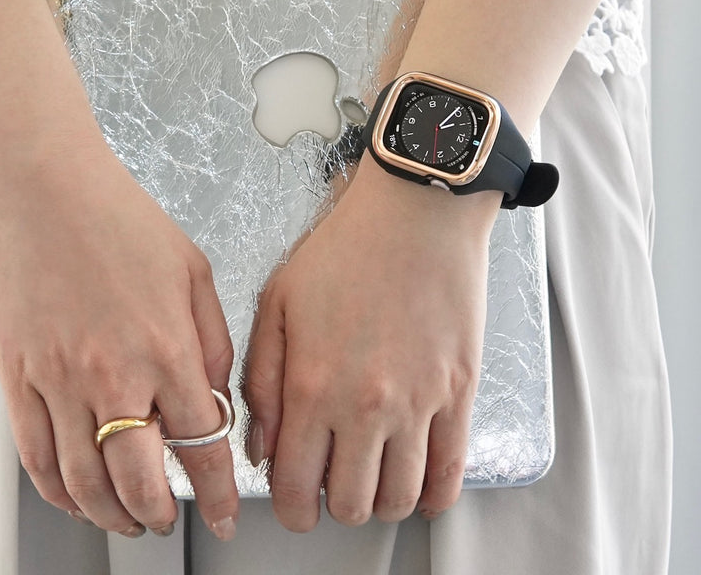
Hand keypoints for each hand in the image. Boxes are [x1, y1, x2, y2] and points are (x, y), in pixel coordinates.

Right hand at [0, 134, 238, 539]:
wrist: (47, 190)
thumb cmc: (122, 222)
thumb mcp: (194, 272)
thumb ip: (212, 340)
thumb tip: (212, 394)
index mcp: (167, 348)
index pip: (202, 444)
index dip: (219, 491)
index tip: (223, 514)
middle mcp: (115, 376)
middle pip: (142, 481)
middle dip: (164, 515)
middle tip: (172, 521)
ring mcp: (60, 382)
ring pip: (86, 483)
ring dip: (113, 515)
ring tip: (131, 520)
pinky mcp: (19, 379)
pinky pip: (36, 458)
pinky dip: (59, 492)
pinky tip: (77, 497)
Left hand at [244, 156, 498, 530]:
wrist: (416, 213)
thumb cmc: (346, 249)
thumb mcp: (278, 303)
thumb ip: (261, 381)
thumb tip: (263, 447)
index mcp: (313, 385)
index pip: (296, 488)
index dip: (291, 509)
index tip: (294, 503)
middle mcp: (367, 406)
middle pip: (351, 505)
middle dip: (334, 506)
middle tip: (332, 483)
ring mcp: (420, 403)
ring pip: (401, 499)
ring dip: (381, 504)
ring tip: (372, 478)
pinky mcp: (460, 391)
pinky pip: (452, 471)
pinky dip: (434, 496)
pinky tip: (419, 487)